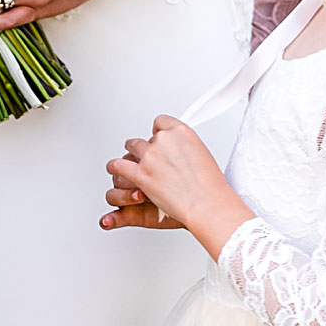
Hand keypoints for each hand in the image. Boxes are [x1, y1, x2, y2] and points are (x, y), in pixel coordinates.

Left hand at [103, 117, 249, 253]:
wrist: (206, 204)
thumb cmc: (208, 186)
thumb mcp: (202, 154)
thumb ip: (185, 147)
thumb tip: (179, 152)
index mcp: (182, 132)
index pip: (161, 122)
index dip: (158, 132)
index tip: (158, 137)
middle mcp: (164, 141)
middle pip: (146, 138)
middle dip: (147, 148)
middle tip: (150, 159)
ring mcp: (150, 156)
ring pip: (131, 148)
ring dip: (131, 156)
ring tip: (131, 162)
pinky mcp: (140, 173)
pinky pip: (118, 165)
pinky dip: (116, 167)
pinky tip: (116, 169)